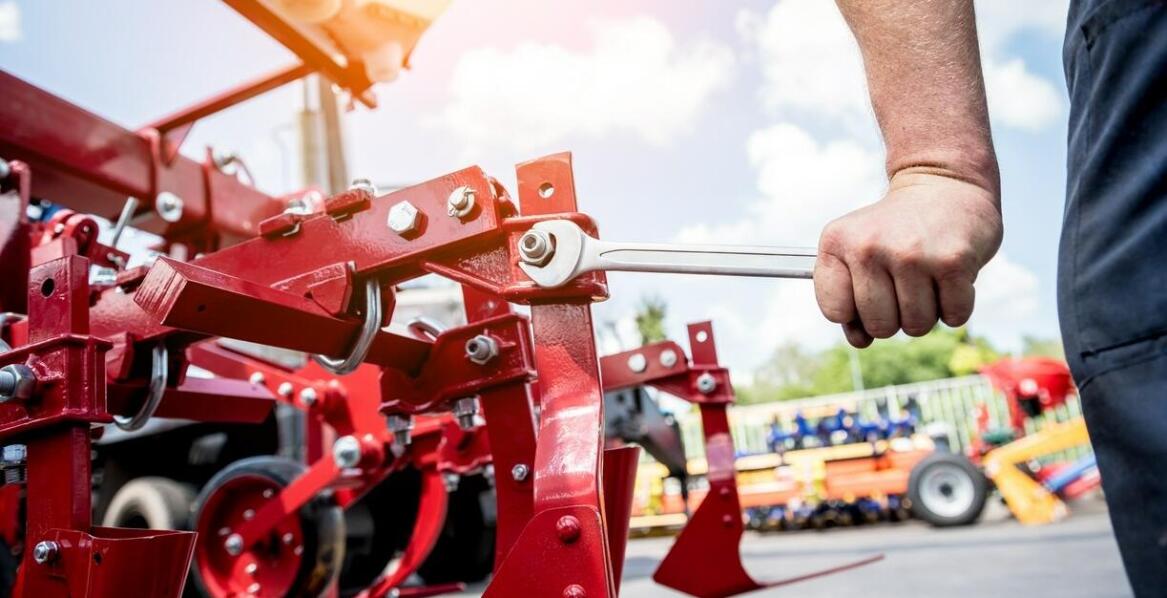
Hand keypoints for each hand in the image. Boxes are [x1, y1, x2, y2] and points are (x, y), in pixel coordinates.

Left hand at [814, 169, 1002, 347]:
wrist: (945, 184)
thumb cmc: (897, 229)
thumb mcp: (857, 250)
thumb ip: (850, 298)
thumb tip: (860, 341)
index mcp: (837, 243)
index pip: (835, 311)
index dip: (855, 311)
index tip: (868, 289)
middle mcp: (870, 247)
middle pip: (879, 326)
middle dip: (895, 317)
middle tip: (904, 283)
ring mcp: (911, 254)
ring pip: (917, 326)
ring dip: (926, 313)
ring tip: (927, 278)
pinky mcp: (953, 261)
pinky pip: (953, 317)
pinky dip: (954, 307)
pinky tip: (949, 278)